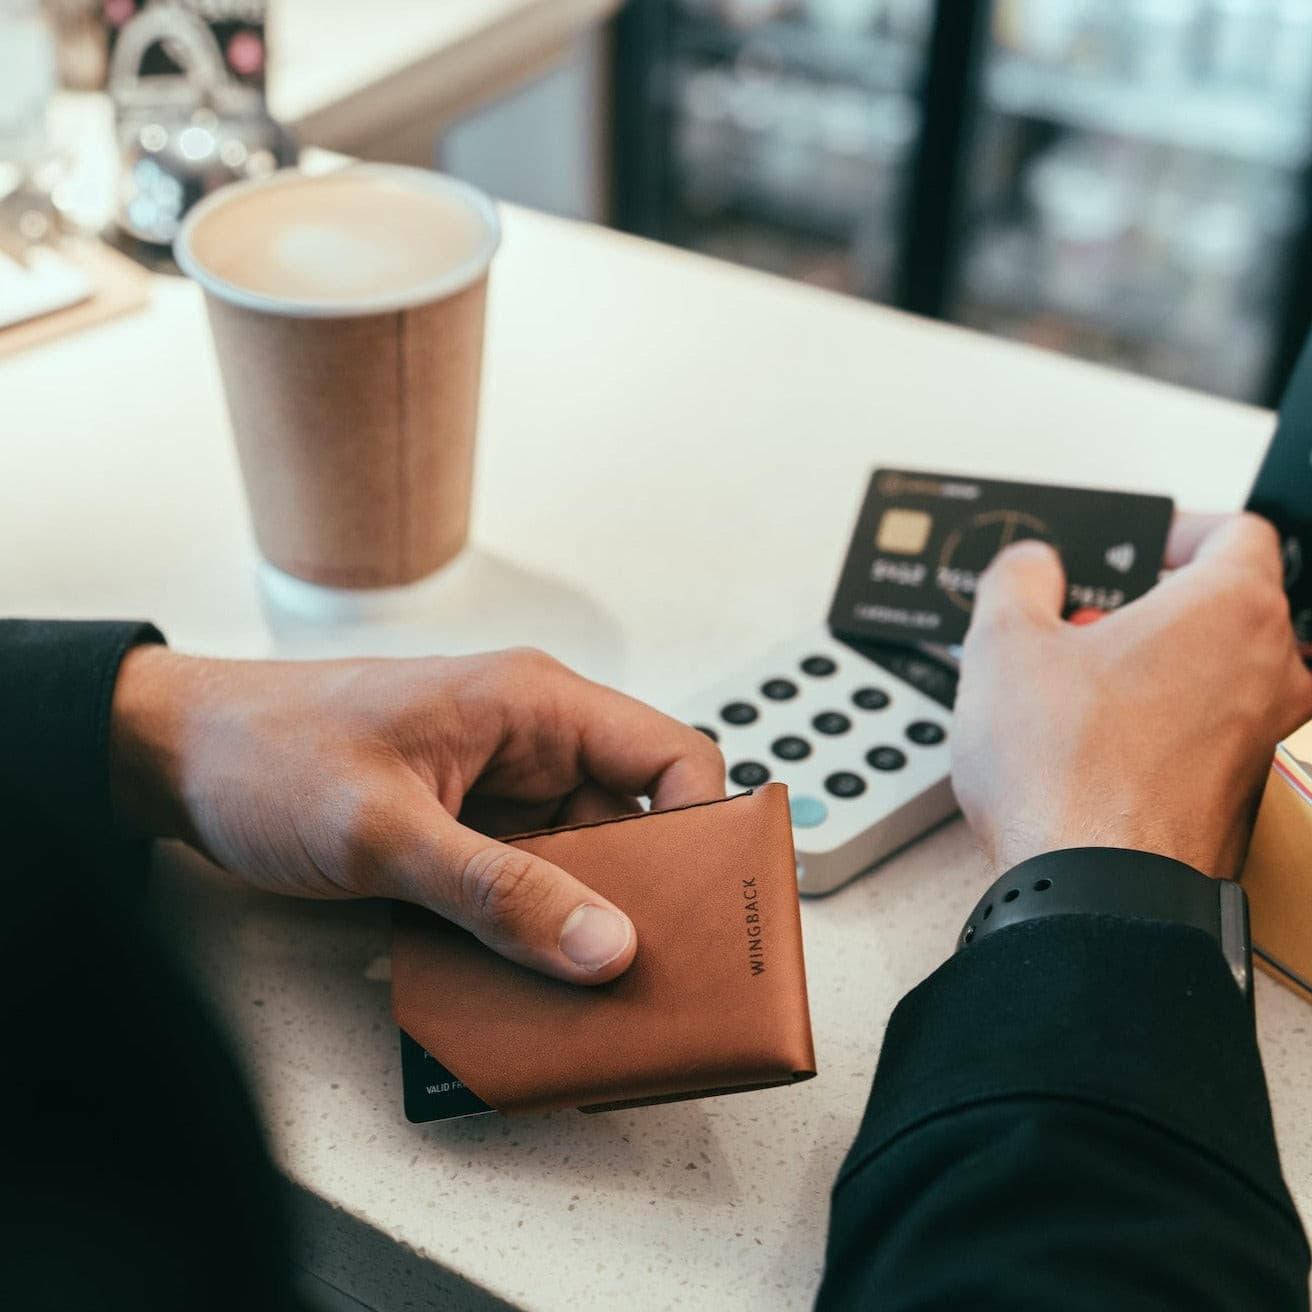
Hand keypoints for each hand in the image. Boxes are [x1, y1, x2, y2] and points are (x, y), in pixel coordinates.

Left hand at [109, 646, 724, 982]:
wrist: (172, 757)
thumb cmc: (267, 753)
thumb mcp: (387, 831)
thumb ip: (500, 893)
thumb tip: (606, 943)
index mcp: (533, 704)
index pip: (668, 755)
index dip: (703, 827)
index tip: (707, 906)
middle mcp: (530, 740)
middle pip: (633, 820)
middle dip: (645, 895)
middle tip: (650, 970)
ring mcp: (498, 786)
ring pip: (582, 860)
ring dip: (583, 921)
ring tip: (585, 989)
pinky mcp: (467, 826)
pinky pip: (529, 881)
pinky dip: (533, 927)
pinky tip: (525, 974)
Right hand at [951, 513, 1311, 878]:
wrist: (1095, 892)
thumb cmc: (1070, 776)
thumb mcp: (1005, 644)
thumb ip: (1019, 579)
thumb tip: (1031, 566)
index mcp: (1231, 608)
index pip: (1236, 529)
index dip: (1177, 528)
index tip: (1136, 547)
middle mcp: (1271, 670)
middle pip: (1225, 604)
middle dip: (1153, 606)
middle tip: (1086, 621)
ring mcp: (1265, 738)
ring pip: (1217, 673)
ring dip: (1155, 667)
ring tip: (1079, 687)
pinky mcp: (1244, 794)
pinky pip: (1208, 732)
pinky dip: (1162, 724)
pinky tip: (1095, 744)